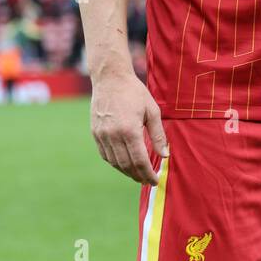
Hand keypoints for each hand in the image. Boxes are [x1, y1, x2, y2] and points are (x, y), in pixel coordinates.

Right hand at [90, 67, 168, 184]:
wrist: (109, 78)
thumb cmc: (134, 92)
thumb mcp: (152, 110)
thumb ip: (158, 135)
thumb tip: (165, 156)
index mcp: (129, 130)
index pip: (139, 161)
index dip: (148, 174)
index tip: (155, 181)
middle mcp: (113, 135)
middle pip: (127, 165)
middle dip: (139, 176)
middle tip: (148, 181)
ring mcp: (102, 135)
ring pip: (115, 162)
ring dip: (127, 172)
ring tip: (138, 175)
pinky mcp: (96, 133)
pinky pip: (105, 155)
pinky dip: (115, 163)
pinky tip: (124, 165)